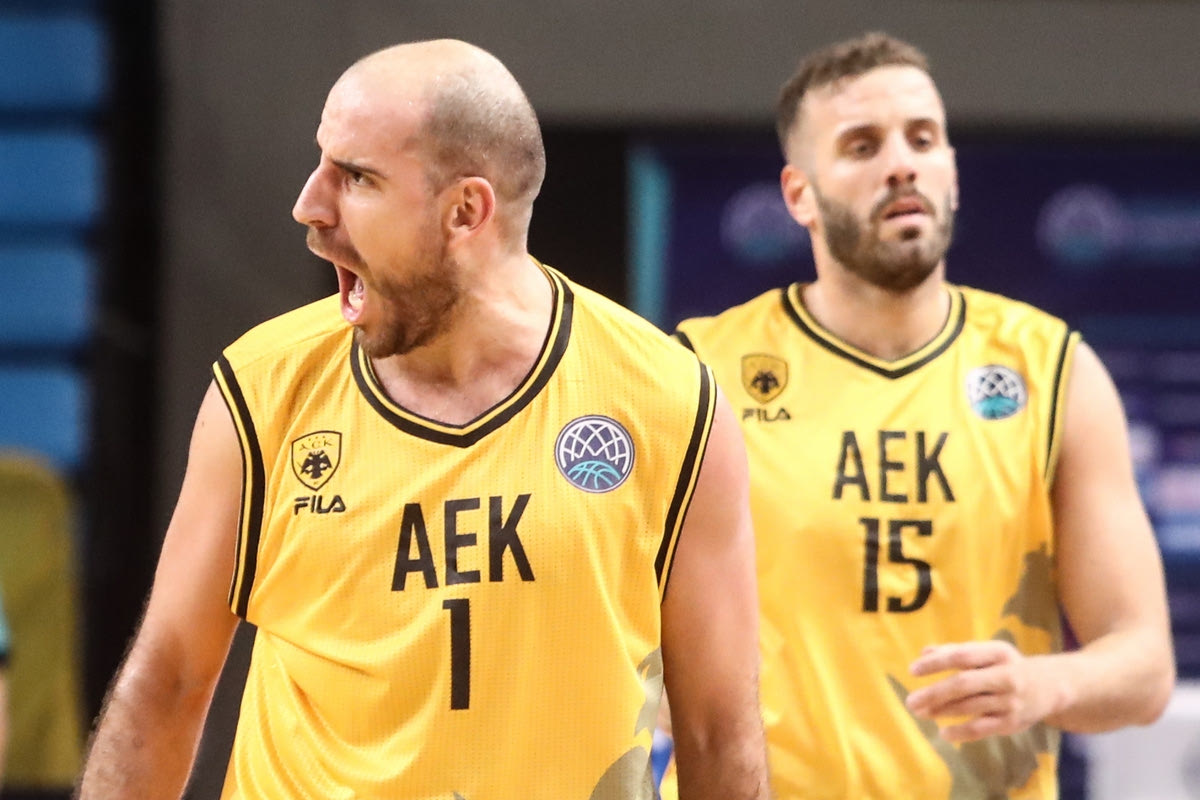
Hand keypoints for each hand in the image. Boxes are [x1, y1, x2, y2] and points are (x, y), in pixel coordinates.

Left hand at [905, 640, 1052, 742]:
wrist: (1052, 686)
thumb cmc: (1009, 666)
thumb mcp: (989, 652)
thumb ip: (957, 651)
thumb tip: (924, 652)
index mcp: (998, 653)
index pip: (962, 656)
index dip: (936, 663)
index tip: (912, 670)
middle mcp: (1006, 676)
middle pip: (964, 684)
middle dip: (934, 693)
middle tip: (911, 701)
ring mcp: (1010, 701)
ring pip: (970, 707)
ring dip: (942, 711)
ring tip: (921, 712)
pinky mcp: (1012, 723)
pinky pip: (982, 729)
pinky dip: (961, 732)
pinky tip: (944, 733)